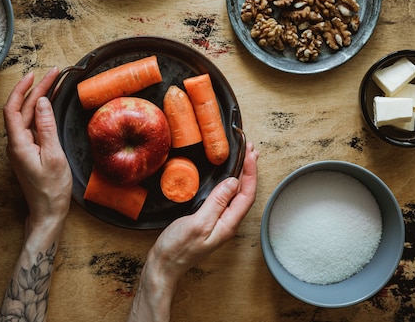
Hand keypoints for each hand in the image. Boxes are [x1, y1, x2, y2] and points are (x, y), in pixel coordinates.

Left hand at [2, 68, 72, 229]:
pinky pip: (33, 126)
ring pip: (27, 117)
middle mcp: (16, 144)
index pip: (13, 108)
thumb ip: (47, 127)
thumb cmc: (52, 189)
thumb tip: (42, 102)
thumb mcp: (54, 156)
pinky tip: (50, 106)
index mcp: (18, 144)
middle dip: (37, 90)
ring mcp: (21, 147)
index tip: (34, 75)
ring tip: (55, 83)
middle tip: (55, 74)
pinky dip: (41, 113)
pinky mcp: (29, 151)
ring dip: (39, 99)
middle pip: (22, 109)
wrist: (48, 212)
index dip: (22, 89)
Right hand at [128, 141, 258, 321]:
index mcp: (228, 224)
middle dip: (249, 170)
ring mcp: (218, 222)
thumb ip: (216, 203)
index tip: (249, 153)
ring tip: (244, 157)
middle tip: (250, 148)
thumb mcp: (197, 223)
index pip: (247, 194)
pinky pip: (224, 198)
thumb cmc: (178, 248)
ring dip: (241, 175)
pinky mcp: (208, 220)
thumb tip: (233, 182)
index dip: (251, 171)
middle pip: (245, 193)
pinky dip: (228, 183)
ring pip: (235, 195)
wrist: (163, 266)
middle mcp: (227, 222)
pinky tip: (225, 177)